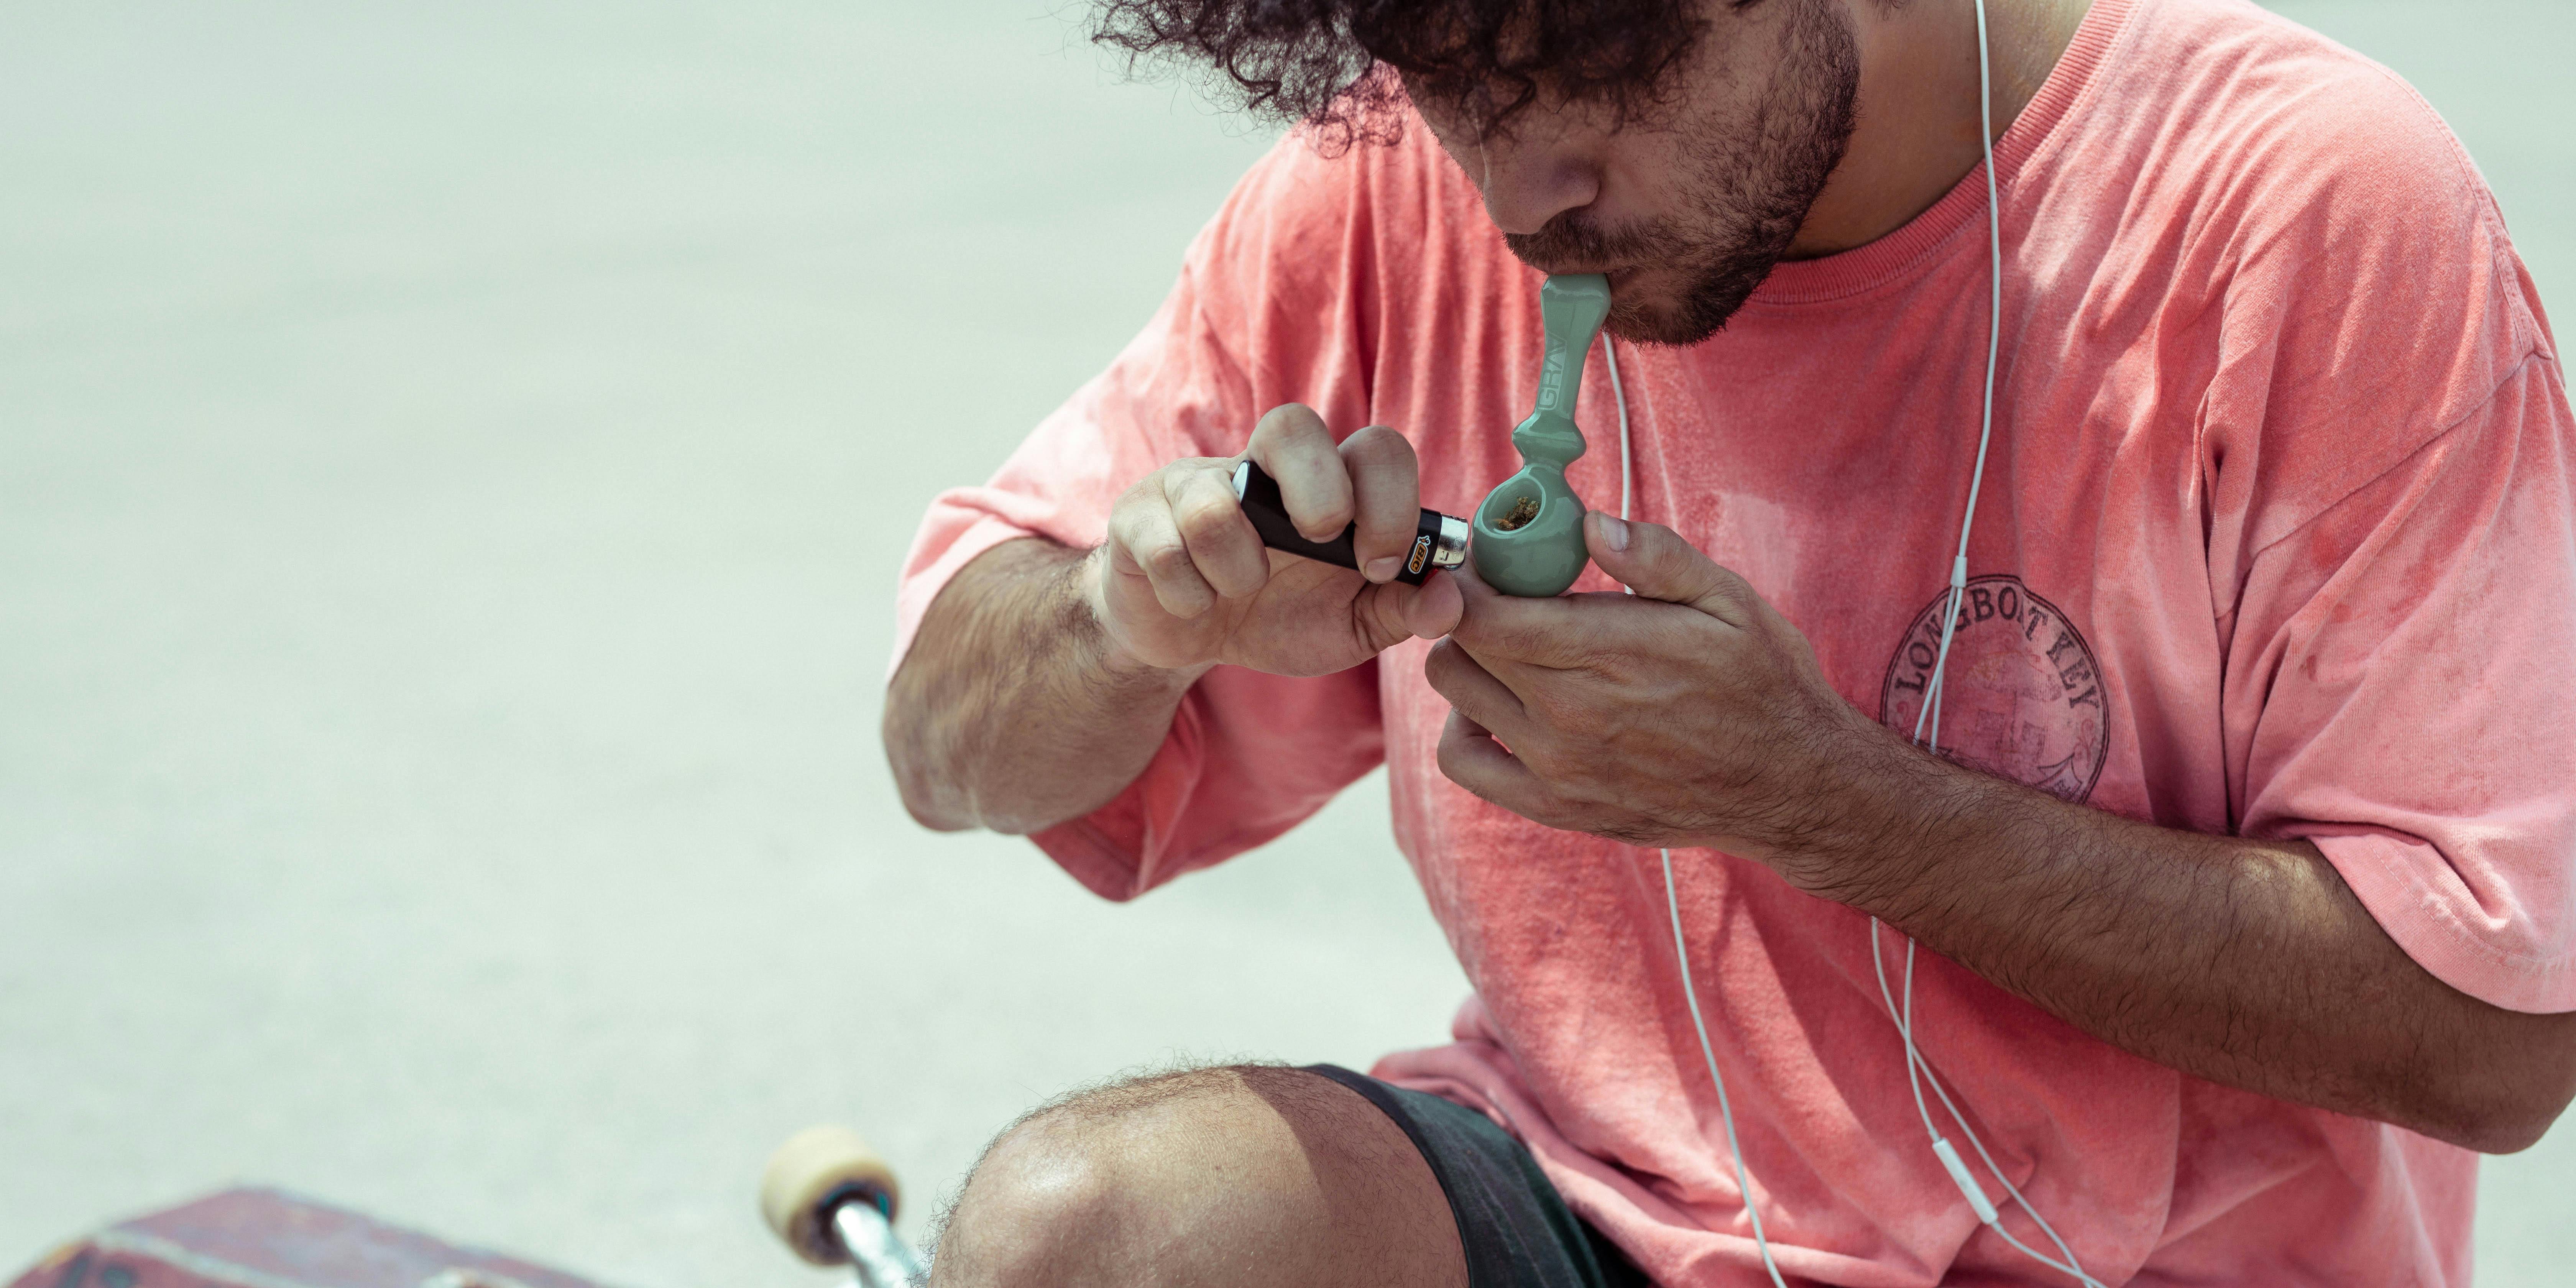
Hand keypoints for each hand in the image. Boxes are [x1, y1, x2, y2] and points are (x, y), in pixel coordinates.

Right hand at [1092, 403, 1463, 676]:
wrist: (1188, 636)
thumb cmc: (1277, 616)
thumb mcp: (1351, 626)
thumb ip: (1403, 612)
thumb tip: (1452, 601)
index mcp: (1327, 484)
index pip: (1374, 449)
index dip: (1391, 501)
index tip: (1383, 565)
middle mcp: (1262, 468)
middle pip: (1291, 423)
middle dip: (1317, 488)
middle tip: (1318, 543)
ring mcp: (1195, 484)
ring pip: (1213, 499)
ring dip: (1236, 567)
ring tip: (1239, 592)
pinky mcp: (1140, 515)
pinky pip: (1164, 548)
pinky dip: (1187, 594)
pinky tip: (1195, 604)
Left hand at [1426, 512, 1906, 870]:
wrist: (1792, 783)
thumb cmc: (1763, 682)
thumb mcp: (1728, 600)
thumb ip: (1657, 556)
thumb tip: (1591, 523)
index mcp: (1607, 652)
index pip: (1483, 614)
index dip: (1465, 579)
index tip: (1484, 563)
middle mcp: (1570, 714)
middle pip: (1462, 647)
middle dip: (1470, 610)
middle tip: (1505, 597)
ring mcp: (1558, 766)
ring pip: (1455, 696)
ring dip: (1468, 661)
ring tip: (1507, 646)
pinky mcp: (1558, 806)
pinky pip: (1465, 763)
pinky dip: (1463, 730)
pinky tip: (1497, 708)